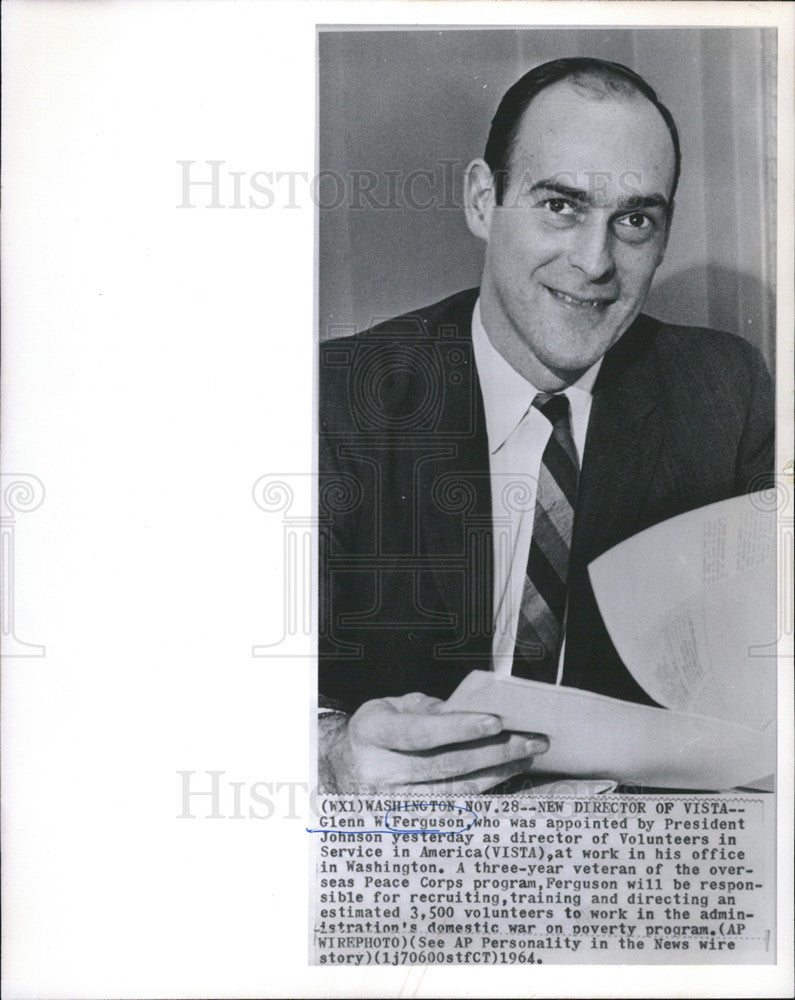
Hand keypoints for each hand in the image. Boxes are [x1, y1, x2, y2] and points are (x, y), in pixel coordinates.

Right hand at [320, 692, 547, 792]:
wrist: (343, 767)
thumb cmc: (378, 729)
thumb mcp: (393, 707)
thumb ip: (430, 709)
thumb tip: (478, 712)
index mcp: (370, 733)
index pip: (420, 733)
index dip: (459, 728)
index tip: (497, 720)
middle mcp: (378, 772)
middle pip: (445, 766)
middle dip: (495, 751)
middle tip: (532, 740)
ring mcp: (391, 803)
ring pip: (455, 791)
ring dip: (497, 772)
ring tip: (528, 755)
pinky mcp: (406, 822)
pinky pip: (454, 807)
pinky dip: (484, 790)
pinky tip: (506, 774)